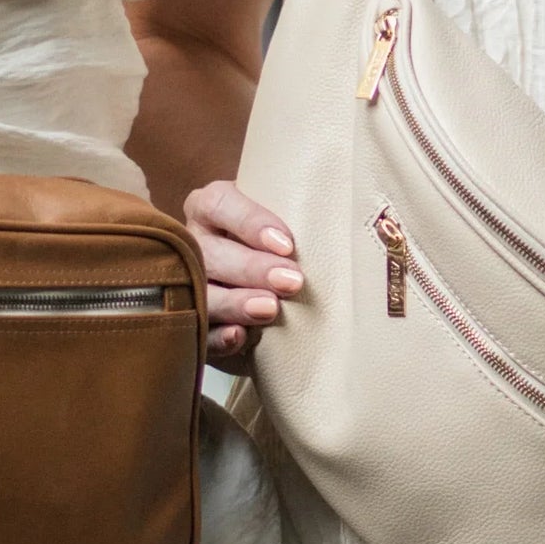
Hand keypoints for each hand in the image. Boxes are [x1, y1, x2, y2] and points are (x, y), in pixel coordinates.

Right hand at [183, 180, 303, 373]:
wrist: (269, 287)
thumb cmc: (279, 248)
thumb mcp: (285, 224)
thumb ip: (301, 219)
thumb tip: (357, 223)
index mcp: (211, 209)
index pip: (221, 205)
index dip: (251, 222)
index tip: (287, 245)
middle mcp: (194, 243)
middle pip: (211, 252)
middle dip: (252, 268)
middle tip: (292, 282)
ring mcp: (186, 284)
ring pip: (202, 292)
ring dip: (236, 302)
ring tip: (270, 309)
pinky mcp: (193, 323)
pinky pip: (198, 331)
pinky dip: (217, 337)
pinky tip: (240, 338)